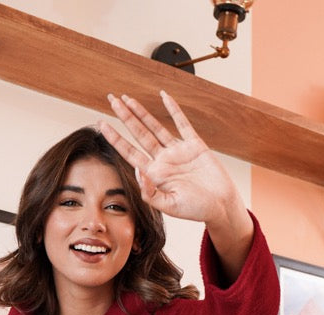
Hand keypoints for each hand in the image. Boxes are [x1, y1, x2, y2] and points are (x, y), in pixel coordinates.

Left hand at [100, 91, 237, 225]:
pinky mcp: (194, 144)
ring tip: (127, 98)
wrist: (221, 205)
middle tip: (111, 100)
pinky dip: (173, 109)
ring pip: (155, 126)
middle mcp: (163, 160)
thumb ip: (151, 193)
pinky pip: (182, 123)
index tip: (102, 124)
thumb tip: (137, 172)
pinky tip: (163, 96)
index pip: (129, 152)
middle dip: (124, 117)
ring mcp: (178, 151)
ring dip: (141, 112)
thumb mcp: (170, 206)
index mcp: (154, 175)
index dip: (115, 138)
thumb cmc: (196, 209)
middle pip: (138, 134)